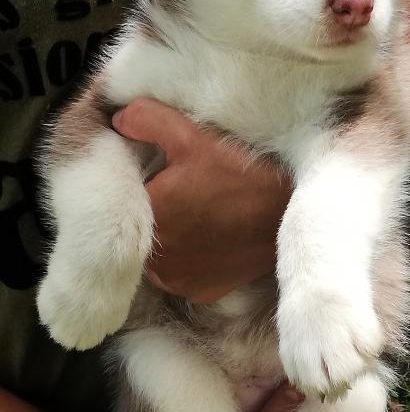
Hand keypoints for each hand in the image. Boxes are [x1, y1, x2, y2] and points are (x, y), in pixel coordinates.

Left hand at [112, 99, 291, 302]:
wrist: (290, 214)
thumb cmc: (243, 175)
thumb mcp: (193, 136)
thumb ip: (146, 120)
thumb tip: (116, 120)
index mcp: (149, 215)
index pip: (127, 199)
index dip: (144, 185)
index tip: (164, 175)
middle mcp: (157, 255)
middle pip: (141, 228)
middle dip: (156, 212)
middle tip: (183, 194)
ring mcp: (177, 278)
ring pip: (156, 254)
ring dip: (168, 238)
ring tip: (196, 217)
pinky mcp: (198, 291)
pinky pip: (179, 275)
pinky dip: (187, 259)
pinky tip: (207, 239)